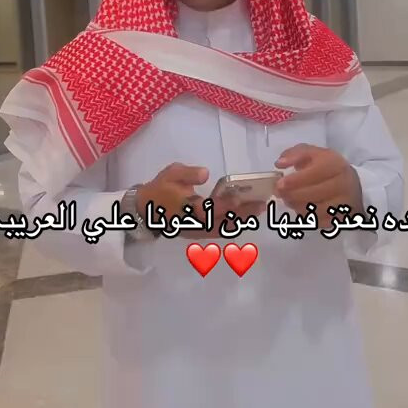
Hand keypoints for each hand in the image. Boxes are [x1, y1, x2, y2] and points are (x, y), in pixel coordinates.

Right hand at [133, 165, 260, 239]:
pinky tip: (246, 218)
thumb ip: (188, 173)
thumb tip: (205, 173)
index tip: (242, 198)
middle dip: (244, 215)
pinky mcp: (200, 234)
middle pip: (224, 222)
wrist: (145, 210)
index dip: (227, 205)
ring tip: (258, 211)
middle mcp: (196, 223)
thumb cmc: (160, 189)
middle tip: (262, 205)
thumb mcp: (170, 174)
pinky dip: (234, 226)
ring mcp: (198, 231)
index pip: (211, 208)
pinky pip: (220, 232)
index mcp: (188, 208)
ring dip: (242, 221)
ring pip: (224, 229)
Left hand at [274, 144, 362, 229]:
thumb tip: (279, 163)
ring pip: (314, 210)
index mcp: (335, 164)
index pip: (315, 173)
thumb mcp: (312, 153)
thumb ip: (294, 154)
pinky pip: (318, 221)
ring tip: (289, 200)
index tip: (279, 184)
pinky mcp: (341, 218)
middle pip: (314, 194)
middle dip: (292, 195)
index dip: (295, 180)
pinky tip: (300, 208)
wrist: (351, 184)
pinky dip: (306, 216)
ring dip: (296, 206)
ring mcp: (344, 203)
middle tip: (280, 193)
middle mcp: (343, 184)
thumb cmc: (327, 167)